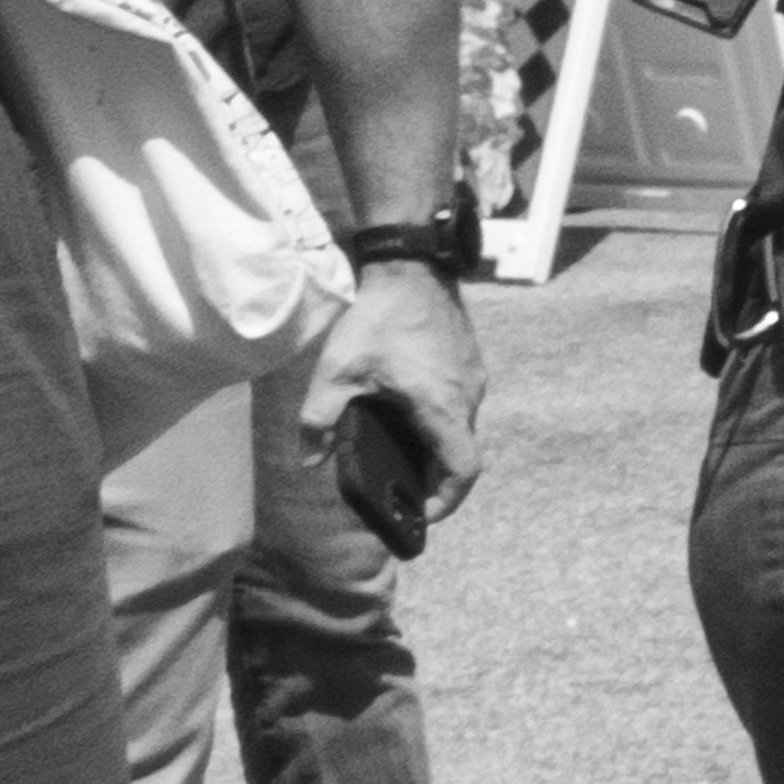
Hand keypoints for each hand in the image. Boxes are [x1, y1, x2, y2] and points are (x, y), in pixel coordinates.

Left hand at [298, 256, 484, 532]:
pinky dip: (441, 423)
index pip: (464, 470)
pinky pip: (461, 405)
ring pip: (463, 429)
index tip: (422, 515)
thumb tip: (310, 462)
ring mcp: (474, 378)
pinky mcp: (470, 363)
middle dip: (435, 479)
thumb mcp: (336, 374)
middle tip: (401, 490)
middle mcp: (468, 396)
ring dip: (438, 449)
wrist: (413, 268)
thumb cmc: (377, 322)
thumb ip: (318, 422)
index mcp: (442, 407)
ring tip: (402, 454)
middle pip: (462, 453)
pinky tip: (408, 414)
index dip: (448, 501)